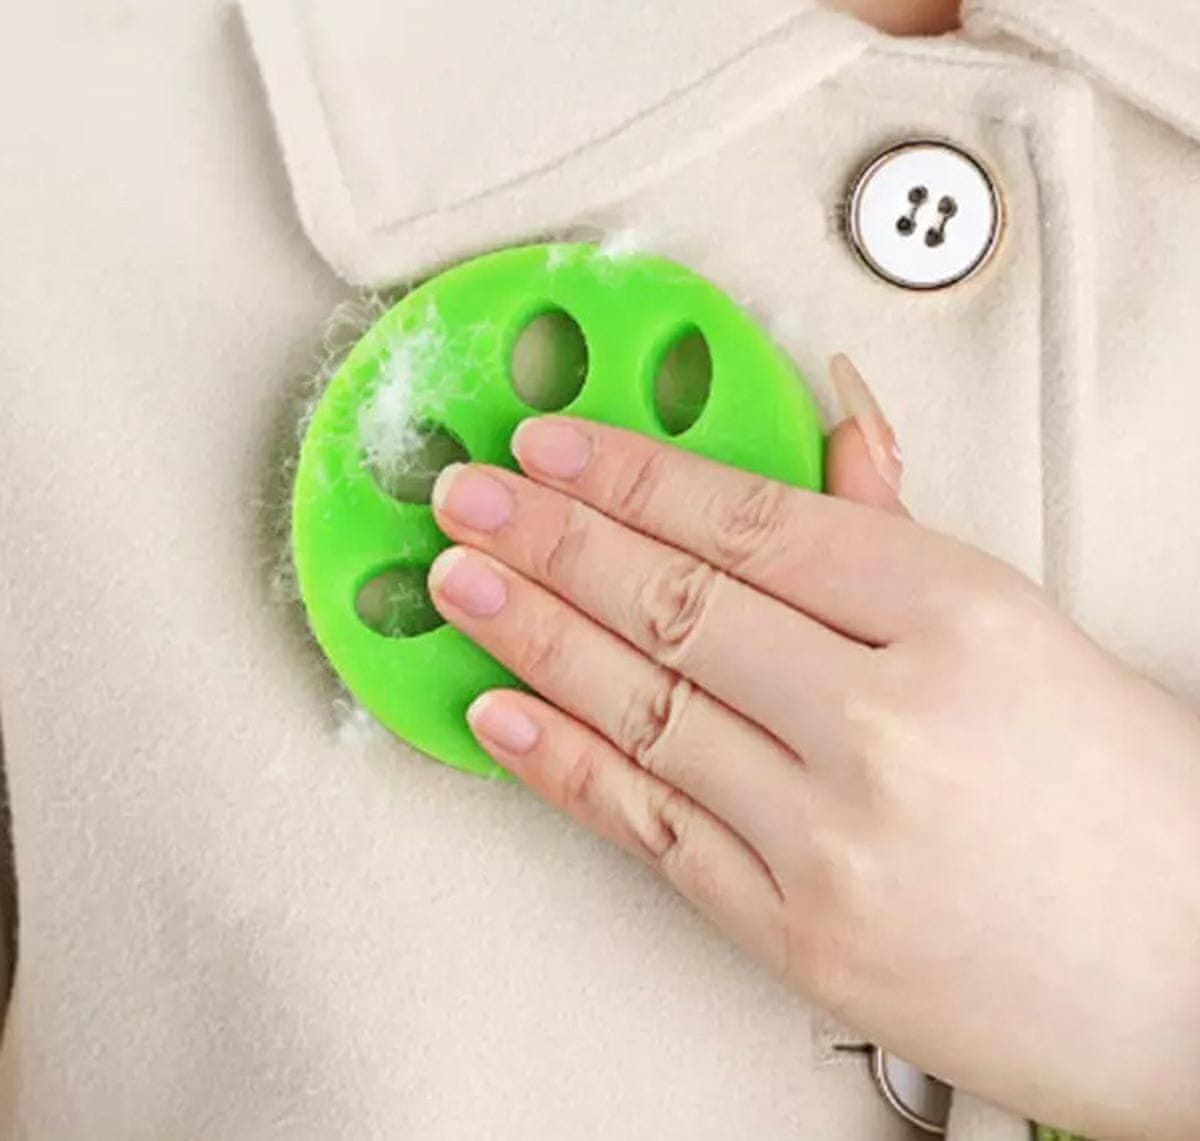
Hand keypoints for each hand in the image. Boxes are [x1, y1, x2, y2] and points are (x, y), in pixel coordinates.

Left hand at [426, 365, 1199, 1140]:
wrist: (1193, 984)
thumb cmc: (1130, 804)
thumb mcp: (1022, 629)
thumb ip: (897, 532)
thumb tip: (831, 429)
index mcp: (957, 619)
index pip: (752, 520)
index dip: (633, 474)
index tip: (553, 446)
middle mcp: (887, 722)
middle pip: (677, 603)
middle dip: (552, 537)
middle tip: (468, 497)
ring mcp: (831, 835)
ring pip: (642, 706)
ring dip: (532, 633)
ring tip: (460, 581)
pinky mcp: (796, 932)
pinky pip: (649, 826)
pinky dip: (562, 765)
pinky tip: (497, 710)